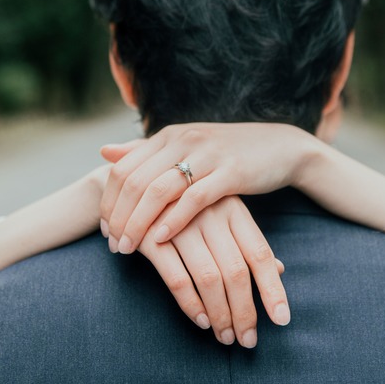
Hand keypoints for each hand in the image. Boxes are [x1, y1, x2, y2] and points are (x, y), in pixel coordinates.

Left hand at [99, 123, 318, 253]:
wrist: (280, 147)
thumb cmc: (227, 153)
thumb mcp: (184, 146)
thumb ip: (145, 151)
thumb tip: (104, 152)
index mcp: (168, 136)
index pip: (123, 168)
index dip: (109, 201)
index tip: (104, 230)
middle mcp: (183, 140)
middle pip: (135, 180)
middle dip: (119, 217)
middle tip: (113, 245)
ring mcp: (207, 154)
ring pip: (159, 189)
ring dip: (138, 223)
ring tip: (130, 248)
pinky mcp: (231, 172)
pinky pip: (194, 198)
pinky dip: (174, 220)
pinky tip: (161, 239)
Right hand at [134, 195, 290, 347]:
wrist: (135, 180)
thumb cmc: (186, 206)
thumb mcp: (222, 215)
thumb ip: (246, 242)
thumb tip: (280, 269)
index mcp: (233, 209)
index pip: (260, 254)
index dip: (273, 289)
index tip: (282, 320)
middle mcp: (211, 214)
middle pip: (236, 271)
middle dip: (245, 312)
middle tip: (247, 341)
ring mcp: (181, 224)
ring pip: (209, 278)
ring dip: (220, 314)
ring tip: (226, 337)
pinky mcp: (152, 237)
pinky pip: (177, 278)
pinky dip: (191, 304)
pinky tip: (201, 321)